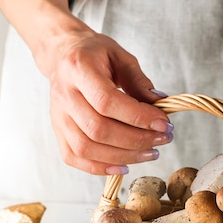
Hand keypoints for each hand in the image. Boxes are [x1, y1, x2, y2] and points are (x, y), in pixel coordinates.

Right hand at [37, 21, 172, 174]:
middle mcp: (64, 95)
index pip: (107, 101)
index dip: (138, 117)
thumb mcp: (121, 57)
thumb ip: (139, 82)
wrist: (63, 56)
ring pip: (86, 148)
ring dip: (122, 156)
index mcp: (79, 69)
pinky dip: (100, 168)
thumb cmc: (95, 55)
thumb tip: (161, 106)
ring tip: (150, 153)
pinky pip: (74, 157)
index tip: (164, 123)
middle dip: (136, 140)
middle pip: (98, 129)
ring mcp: (58, 116)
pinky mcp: (57, 131)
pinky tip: (124, 165)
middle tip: (162, 139)